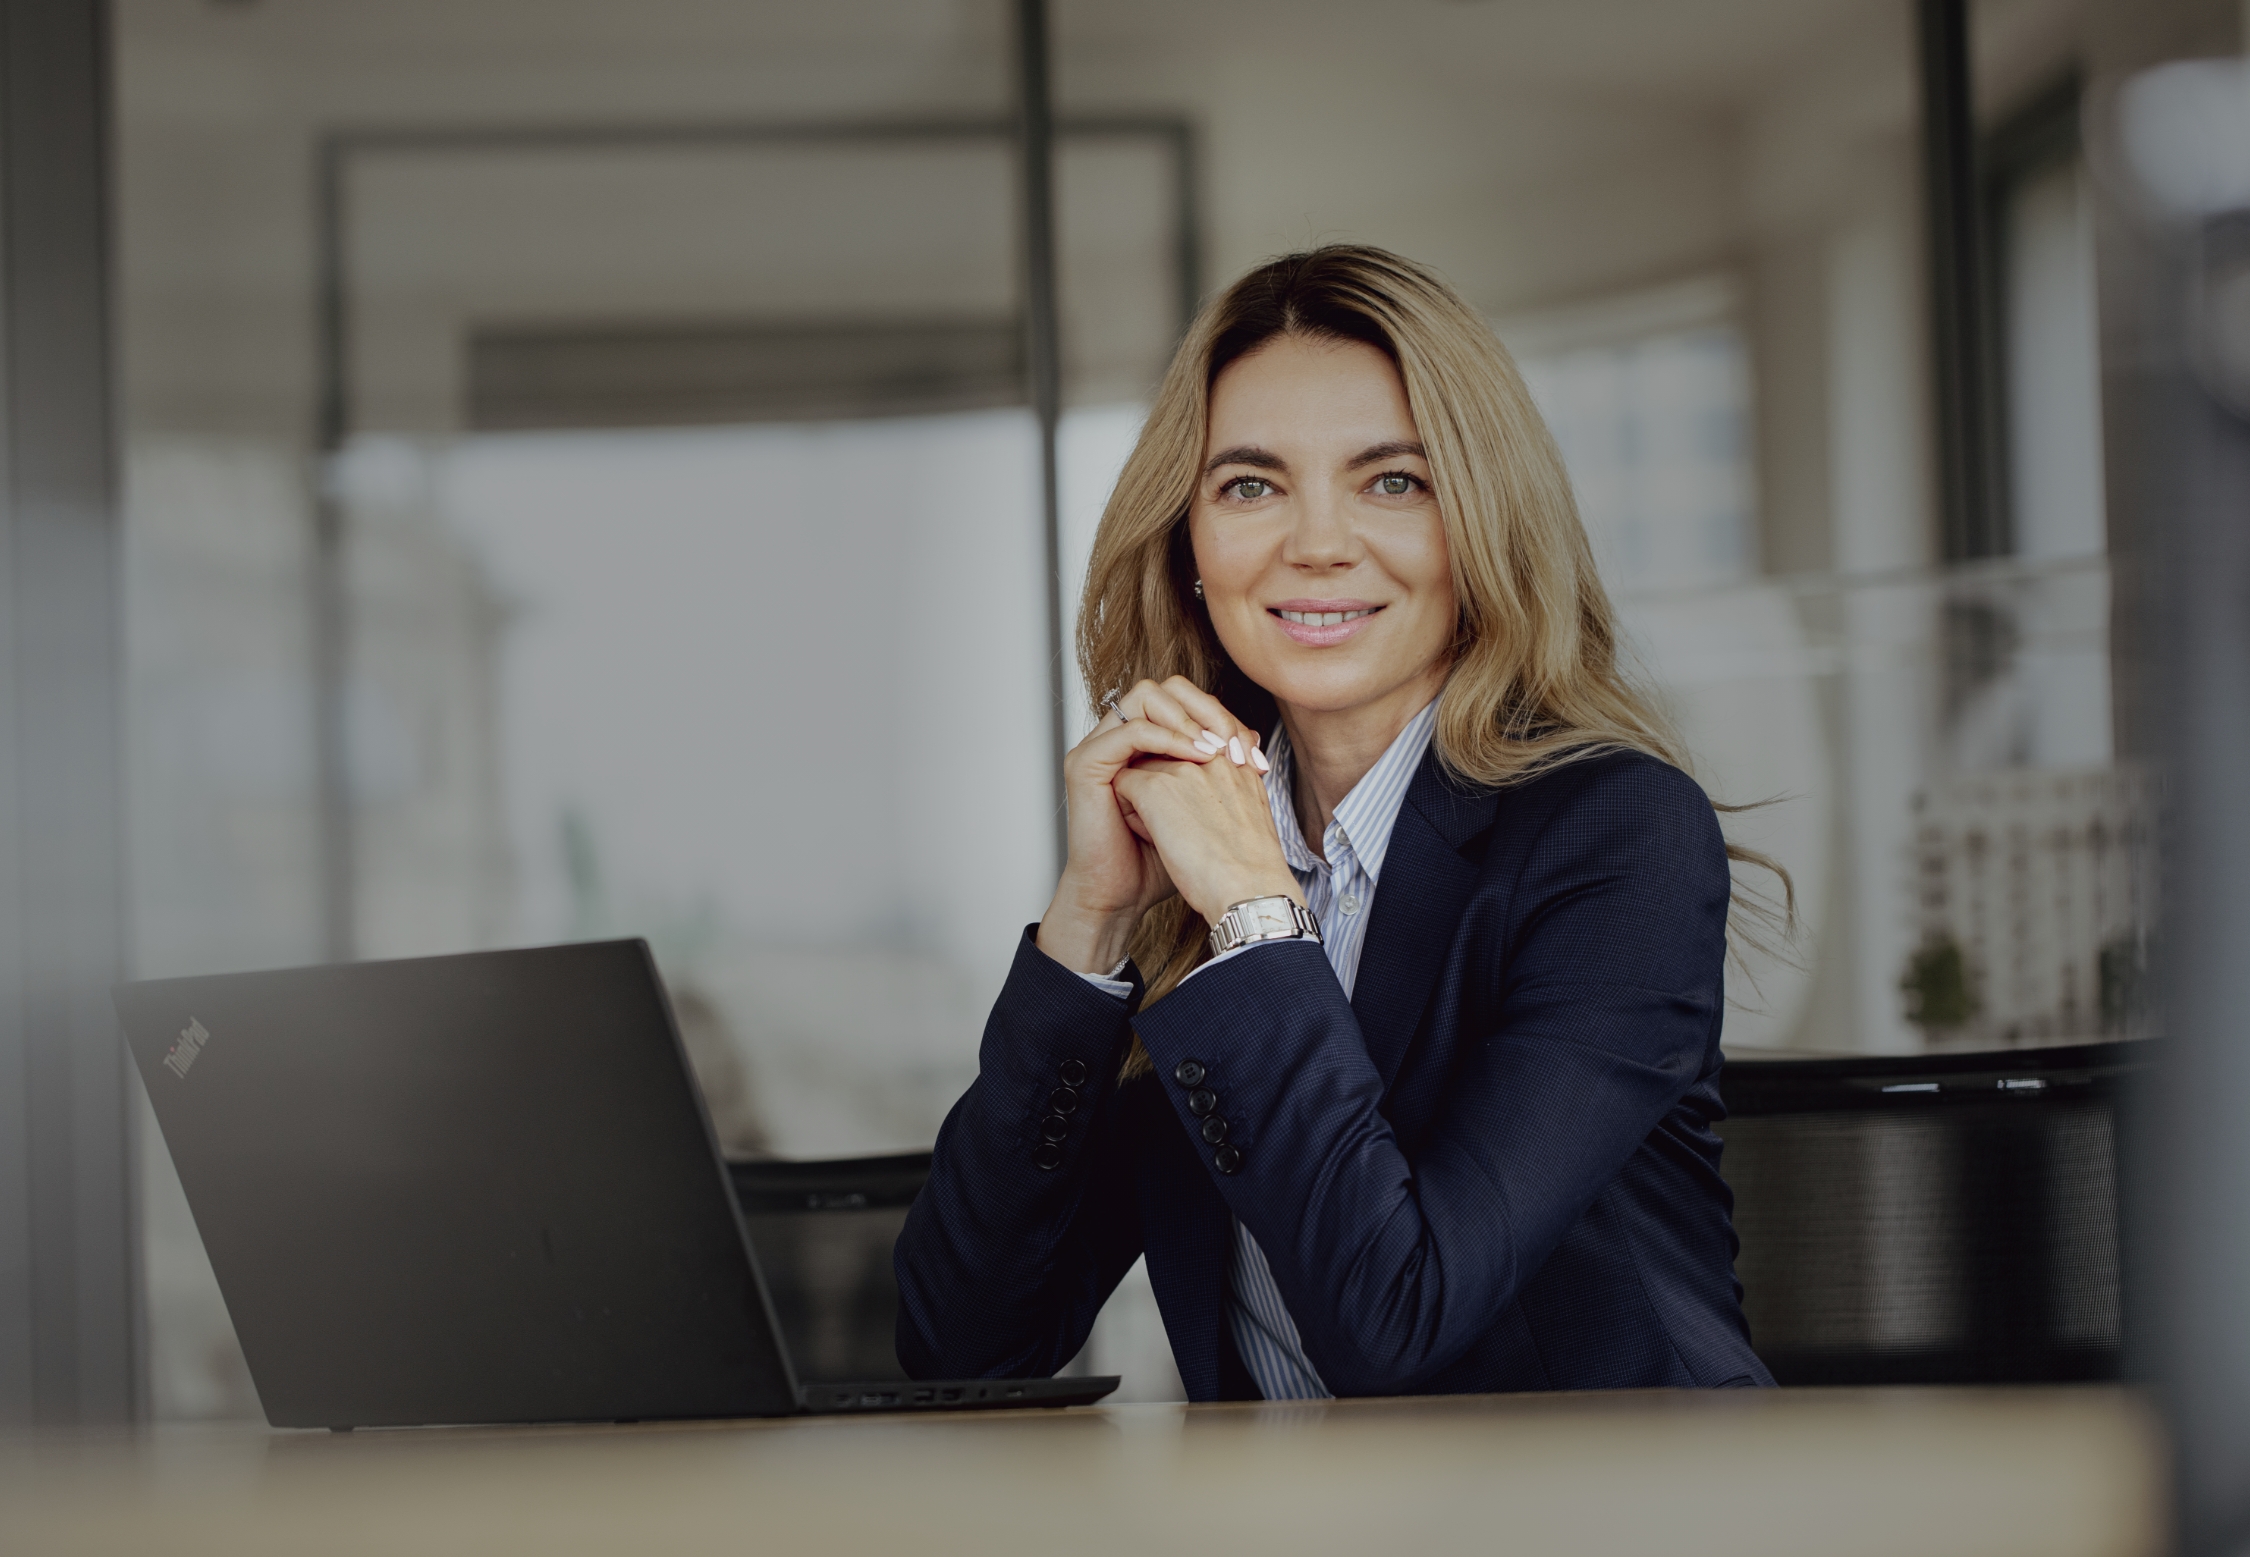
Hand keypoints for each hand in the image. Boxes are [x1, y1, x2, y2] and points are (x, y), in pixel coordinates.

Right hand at [1036, 677, 1274, 972]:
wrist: (1126, 895)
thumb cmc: (1163, 859)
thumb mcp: (1203, 804)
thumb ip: (1219, 768)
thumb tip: (1253, 737)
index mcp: (1146, 743)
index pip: (1186, 701)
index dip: (1221, 717)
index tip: (1250, 751)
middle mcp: (1121, 738)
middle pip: (1165, 688)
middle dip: (1206, 709)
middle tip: (1232, 742)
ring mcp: (1101, 748)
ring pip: (1144, 697)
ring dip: (1186, 720)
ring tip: (1213, 750)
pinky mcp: (1086, 764)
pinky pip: (1130, 731)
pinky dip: (1166, 739)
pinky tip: (1194, 760)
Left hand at [1109, 708, 1300, 931]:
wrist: (1249, 892)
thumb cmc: (1252, 870)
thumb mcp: (1253, 820)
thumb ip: (1237, 794)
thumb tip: (1222, 790)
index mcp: (1238, 765)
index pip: (1194, 755)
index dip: (1186, 787)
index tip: (1196, 822)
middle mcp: (1212, 757)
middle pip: (1168, 757)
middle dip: (1163, 785)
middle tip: (1178, 827)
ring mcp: (1184, 769)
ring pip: (1144, 768)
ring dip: (1146, 798)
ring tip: (1166, 833)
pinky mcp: (1156, 786)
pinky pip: (1124, 783)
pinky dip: (1130, 811)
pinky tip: (1149, 836)